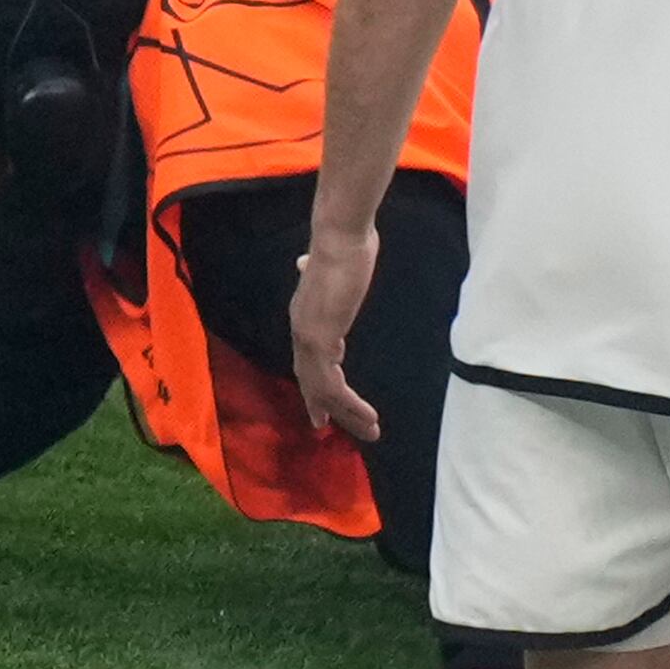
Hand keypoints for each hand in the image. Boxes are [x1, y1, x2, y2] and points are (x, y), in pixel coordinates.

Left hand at [289, 221, 381, 438]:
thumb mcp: (331, 267)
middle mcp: (300, 330)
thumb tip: (306, 263)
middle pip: (309, 380)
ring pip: (322, 389)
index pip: (306, 360)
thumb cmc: (346, 248)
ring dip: (345, 413)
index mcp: (304, 317)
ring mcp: (307, 337)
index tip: (320, 404)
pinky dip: (348, 404)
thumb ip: (320, 272)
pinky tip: (367, 414)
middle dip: (320, 406)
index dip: (312, 384)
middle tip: (325, 427)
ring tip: (369, 431)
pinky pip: (332, 384)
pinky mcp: (320, 340)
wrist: (341, 237)